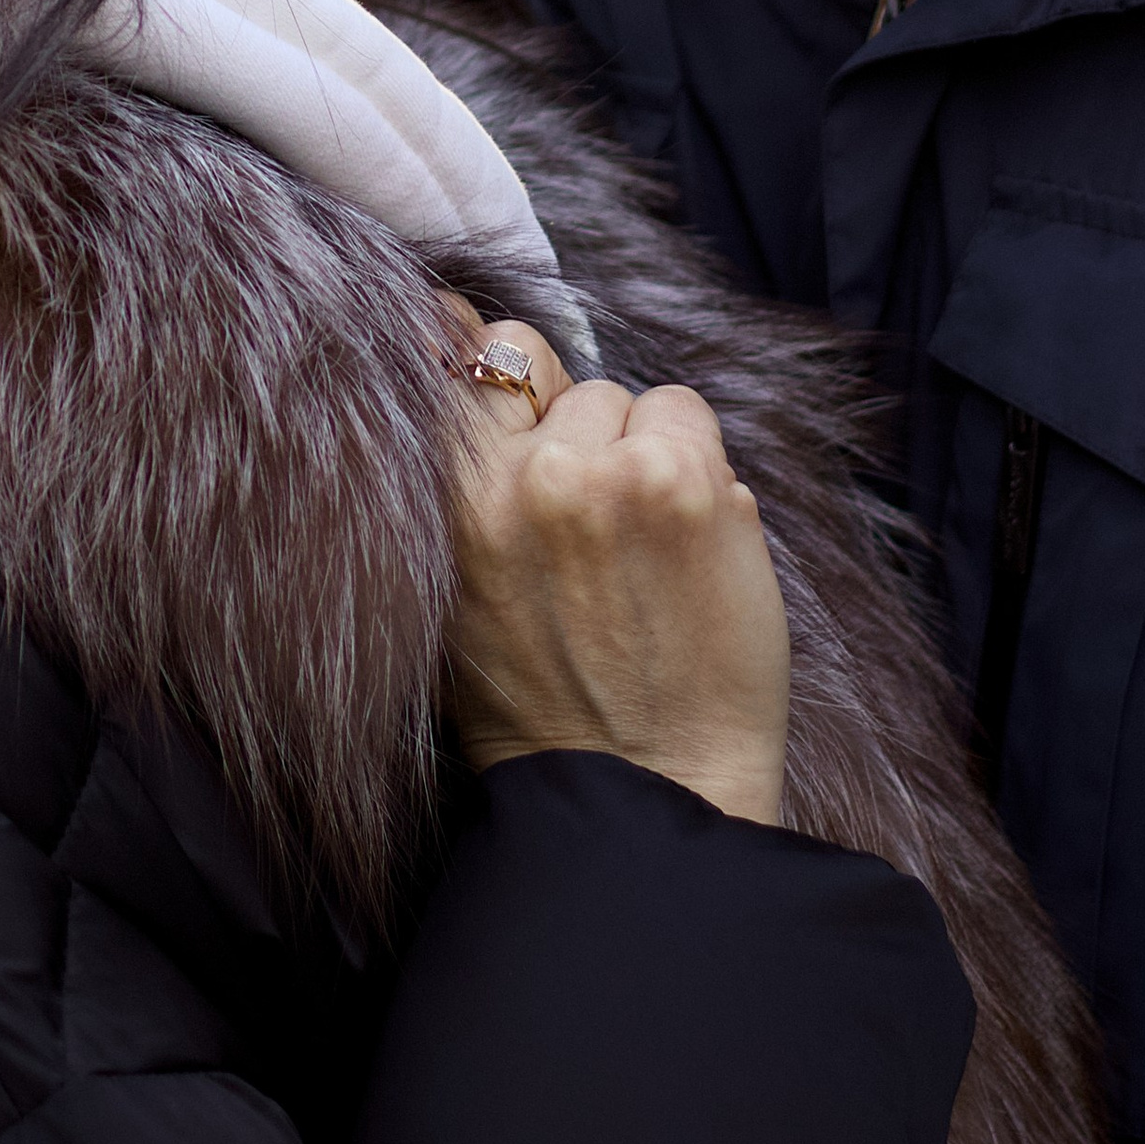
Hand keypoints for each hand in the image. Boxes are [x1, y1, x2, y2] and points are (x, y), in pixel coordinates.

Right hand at [439, 302, 791, 825]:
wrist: (649, 795)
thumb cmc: (547, 709)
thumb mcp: (452, 600)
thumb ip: (453, 490)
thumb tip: (448, 351)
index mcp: (451, 507)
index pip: (450, 350)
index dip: (477, 348)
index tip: (490, 358)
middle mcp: (523, 479)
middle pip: (540, 363)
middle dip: (566, 419)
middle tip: (586, 509)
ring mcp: (609, 474)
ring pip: (625, 395)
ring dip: (637, 448)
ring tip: (640, 549)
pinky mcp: (689, 482)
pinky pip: (688, 414)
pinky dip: (696, 464)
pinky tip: (688, 544)